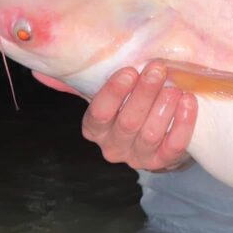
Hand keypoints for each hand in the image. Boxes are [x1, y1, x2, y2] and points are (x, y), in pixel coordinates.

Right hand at [81, 60, 197, 170]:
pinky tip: (188, 102)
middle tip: (158, 70)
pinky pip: (174, 145)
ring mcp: (138, 158)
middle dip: (144, 93)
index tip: (129, 71)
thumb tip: (44, 72)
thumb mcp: (108, 92)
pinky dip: (183, 123)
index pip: (99, 113)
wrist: (157, 134)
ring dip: (164, 108)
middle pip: (128, 121)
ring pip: (150, 134)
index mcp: (95, 128)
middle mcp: (113, 146)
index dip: (113, 92)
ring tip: (175, 87)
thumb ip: (83, 81)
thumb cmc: (128, 104)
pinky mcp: (163, 162)